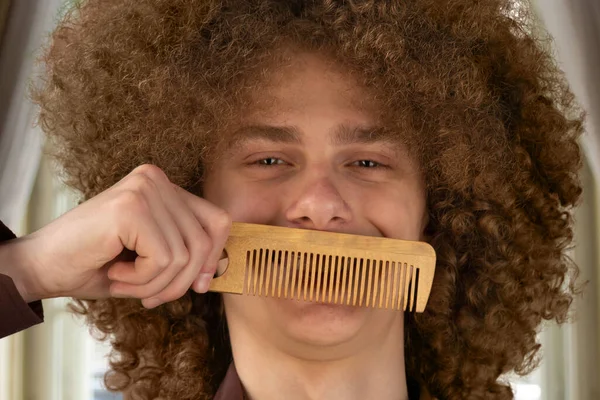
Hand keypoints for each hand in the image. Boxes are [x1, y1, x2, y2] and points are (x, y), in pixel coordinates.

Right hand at [0, 164, 229, 307]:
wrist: (43, 267)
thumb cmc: (98, 264)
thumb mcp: (153, 256)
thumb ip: (185, 253)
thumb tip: (219, 271)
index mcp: (164, 186)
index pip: (217, 220)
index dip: (214, 257)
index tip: (200, 285)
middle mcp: (156, 179)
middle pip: (203, 240)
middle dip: (181, 280)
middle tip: (152, 296)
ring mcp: (144, 188)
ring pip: (183, 256)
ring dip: (157, 284)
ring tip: (126, 281)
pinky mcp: (131, 207)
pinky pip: (163, 260)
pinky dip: (141, 281)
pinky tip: (115, 273)